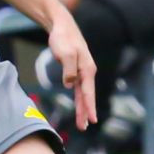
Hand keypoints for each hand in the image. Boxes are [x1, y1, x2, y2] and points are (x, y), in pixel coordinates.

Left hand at [48, 11, 96, 130]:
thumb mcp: (65, 54)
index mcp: (87, 69)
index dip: (89, 107)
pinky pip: (78, 87)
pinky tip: (79, 105)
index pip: (88, 92)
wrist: (61, 26)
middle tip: (84, 127)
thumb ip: (68, 70)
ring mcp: (81, 71)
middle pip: (86, 96)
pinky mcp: (75, 69)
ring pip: (82, 93)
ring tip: (83, 122)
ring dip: (82, 107)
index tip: (92, 120)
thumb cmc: (63, 38)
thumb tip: (70, 85)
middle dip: (86, 112)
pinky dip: (79, 98)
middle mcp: (87, 71)